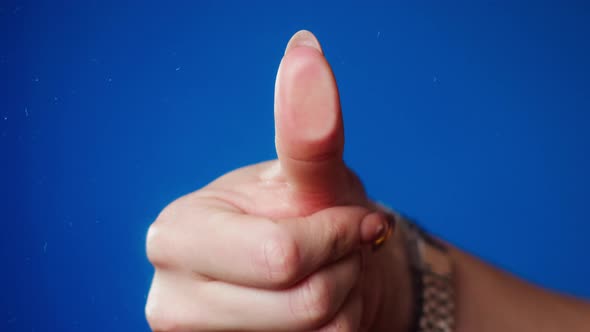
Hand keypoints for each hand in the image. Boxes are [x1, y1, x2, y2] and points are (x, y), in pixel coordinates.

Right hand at [145, 30, 411, 330]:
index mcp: (178, 233)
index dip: (337, 237)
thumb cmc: (308, 217)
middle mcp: (170, 295)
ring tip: (327, 278)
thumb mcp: (309, 177)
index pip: (282, 255)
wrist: (313, 271)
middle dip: (342, 272)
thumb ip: (307, 131)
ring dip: (343, 302)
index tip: (351, 222)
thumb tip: (305, 51)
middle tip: (337, 253)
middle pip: (304, 305)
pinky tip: (316, 313)